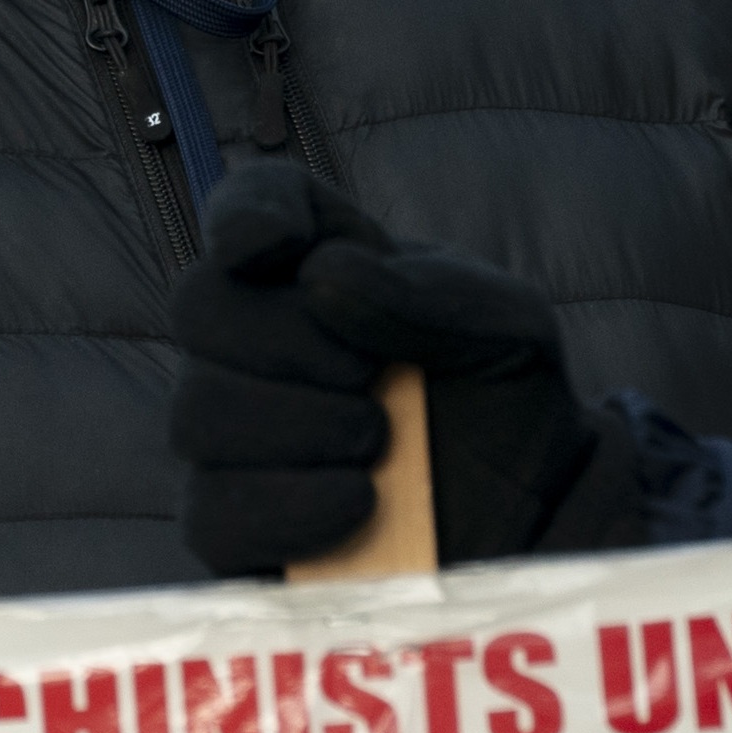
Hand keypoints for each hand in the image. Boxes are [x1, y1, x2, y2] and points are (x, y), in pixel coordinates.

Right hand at [166, 160, 636, 574]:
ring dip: (299, 426)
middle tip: (369, 377)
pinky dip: (290, 506)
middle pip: (199, 307)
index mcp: (319, 264)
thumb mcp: (505, 328)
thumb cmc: (506, 403)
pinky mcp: (232, 529)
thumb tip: (321, 278)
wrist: (533, 519)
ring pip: (198, 413)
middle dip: (285, 340)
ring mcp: (231, 437)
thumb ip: (428, 292)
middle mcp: (255, 341)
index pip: (251, 204)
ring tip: (377, 445)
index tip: (277, 241)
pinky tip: (357, 504)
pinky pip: (211, 512)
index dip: (245, 212)